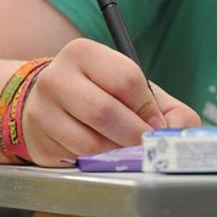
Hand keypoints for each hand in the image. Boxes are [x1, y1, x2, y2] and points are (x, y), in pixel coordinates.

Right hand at [22, 38, 199, 165]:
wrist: (48, 104)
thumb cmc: (99, 94)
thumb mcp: (133, 90)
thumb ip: (168, 109)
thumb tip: (178, 134)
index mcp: (83, 53)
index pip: (126, 79)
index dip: (148, 108)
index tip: (154, 123)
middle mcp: (56, 77)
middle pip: (104, 111)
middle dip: (134, 135)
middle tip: (145, 145)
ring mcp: (41, 111)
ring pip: (90, 143)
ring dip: (115, 153)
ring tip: (121, 148)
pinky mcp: (39, 141)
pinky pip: (76, 160)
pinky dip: (96, 163)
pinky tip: (98, 153)